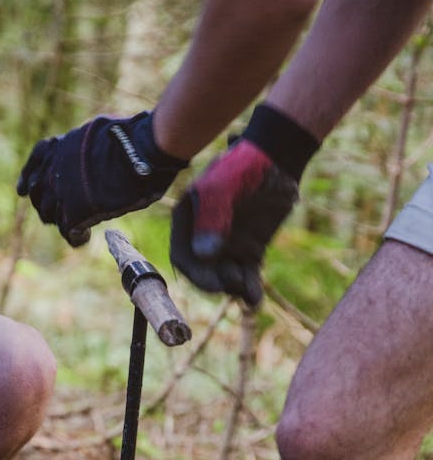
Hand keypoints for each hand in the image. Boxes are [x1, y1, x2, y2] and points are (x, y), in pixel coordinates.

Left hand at [17, 111, 187, 245]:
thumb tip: (94, 158)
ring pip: (49, 214)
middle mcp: (55, 168)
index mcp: (62, 145)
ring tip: (77, 227)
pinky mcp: (75, 211)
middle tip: (58, 215)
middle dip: (45, 204)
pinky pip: (68, 231)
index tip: (21, 190)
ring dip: (60, 222)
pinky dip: (76, 237)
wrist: (140, 151)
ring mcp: (62, 191)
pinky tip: (85, 238)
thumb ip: (89, 147)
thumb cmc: (134, 139)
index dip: (28, 176)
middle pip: (37, 192)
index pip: (37, 159)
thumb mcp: (103, 131)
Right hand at [170, 138, 298, 304]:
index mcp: (188, 221)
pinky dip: (250, 288)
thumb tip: (203, 256)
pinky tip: (255, 298)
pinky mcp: (249, 251)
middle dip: (216, 283)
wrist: (277, 160)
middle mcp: (204, 237)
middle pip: (203, 272)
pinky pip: (246, 275)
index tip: (214, 284)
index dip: (195, 274)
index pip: (183, 256)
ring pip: (226, 277)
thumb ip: (212, 220)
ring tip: (250, 292)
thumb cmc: (244, 167)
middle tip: (234, 284)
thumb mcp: (224, 189)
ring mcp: (227, 245)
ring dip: (235, 288)